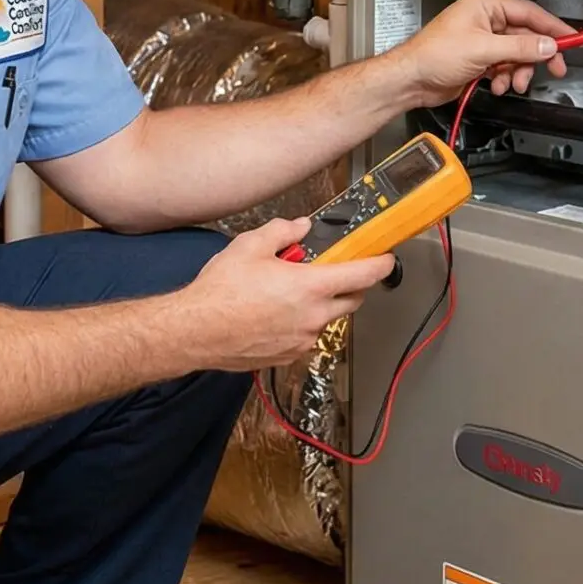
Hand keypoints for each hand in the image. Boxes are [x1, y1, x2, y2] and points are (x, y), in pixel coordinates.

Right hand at [171, 218, 396, 370]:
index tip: (386, 258)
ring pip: (329, 320)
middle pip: (352, 301)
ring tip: (292, 293)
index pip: (363, 275)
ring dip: (322, 306)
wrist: (196, 331)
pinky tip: (277, 314)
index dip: (380, 264)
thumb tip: (300, 228)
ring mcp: (303, 340)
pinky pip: (308, 337)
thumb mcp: (250, 246)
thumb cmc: (220, 292)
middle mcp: (313, 317)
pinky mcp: (289, 355)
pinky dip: (303, 324)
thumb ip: (282, 232)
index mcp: (310, 287)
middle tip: (332, 271)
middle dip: (350, 285)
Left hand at [386, 0, 575, 105]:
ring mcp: (484, 40)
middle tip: (554, 68)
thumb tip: (546, 45)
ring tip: (512, 81)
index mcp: (486, 4)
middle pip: (526, 36)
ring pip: (518, 55)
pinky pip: (506, 66)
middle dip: (537, 56)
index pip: (530, 13)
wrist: (412, 80)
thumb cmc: (432, 55)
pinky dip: (506, 77)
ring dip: (518, 71)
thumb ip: (520, 48)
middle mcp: (486, 19)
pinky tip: (497, 84)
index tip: (572, 38)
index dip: (553, 27)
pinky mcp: (481, 58)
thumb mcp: (484, 49)